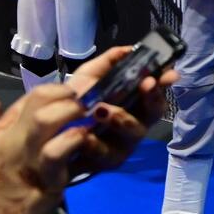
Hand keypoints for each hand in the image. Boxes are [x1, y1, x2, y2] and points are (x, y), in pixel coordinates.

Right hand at [0, 84, 88, 213]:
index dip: (58, 88)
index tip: (73, 95)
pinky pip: (58, 152)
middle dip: (69, 93)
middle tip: (87, 102)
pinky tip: (83, 138)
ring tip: (87, 116)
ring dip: (73, 111)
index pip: (31, 96)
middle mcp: (13, 140)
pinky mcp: (44, 180)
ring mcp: (27, 158)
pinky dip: (73, 140)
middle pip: (40, 98)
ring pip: (48, 119)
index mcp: (0, 132)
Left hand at [65, 46, 178, 174]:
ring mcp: (119, 148)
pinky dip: (94, 145)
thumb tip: (131, 48)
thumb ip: (111, 61)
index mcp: (135, 106)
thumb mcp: (92, 76)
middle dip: (149, 99)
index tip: (164, 75)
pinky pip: (102, 157)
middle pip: (151, 116)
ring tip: (101, 109)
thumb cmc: (78, 101)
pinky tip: (85, 135)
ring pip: (129, 137)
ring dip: (119, 119)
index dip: (162, 86)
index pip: (156, 96)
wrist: (50, 132)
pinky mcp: (100, 164)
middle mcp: (133, 128)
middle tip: (143, 84)